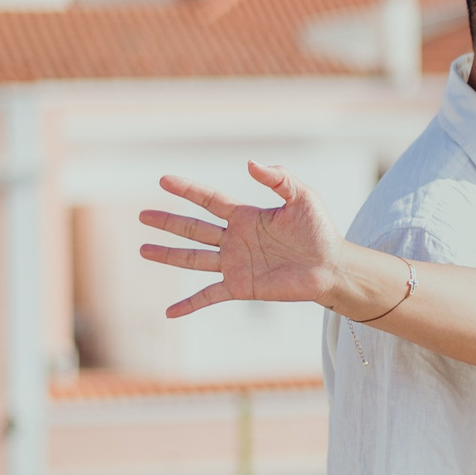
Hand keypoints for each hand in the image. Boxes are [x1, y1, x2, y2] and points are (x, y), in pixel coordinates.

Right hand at [140, 163, 355, 316]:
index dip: (187, 190)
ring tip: (143, 250)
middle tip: (142, 216)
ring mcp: (235, 264)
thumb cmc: (319, 230)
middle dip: (168, 222)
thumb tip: (250, 163)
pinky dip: (189, 304)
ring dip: (169, 255)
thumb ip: (278, 178)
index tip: (163, 180)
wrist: (332, 266)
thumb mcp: (302, 197)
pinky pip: (209, 296)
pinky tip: (169, 312)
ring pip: (194, 259)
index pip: (209, 200)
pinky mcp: (242, 287)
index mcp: (246, 217)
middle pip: (194, 228)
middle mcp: (235, 240)